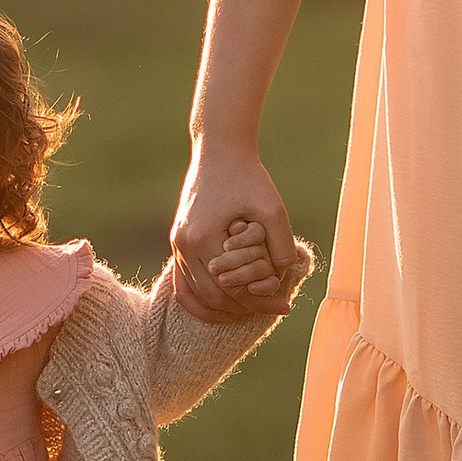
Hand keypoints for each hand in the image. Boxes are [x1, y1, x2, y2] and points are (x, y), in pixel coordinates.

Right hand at [169, 143, 302, 320]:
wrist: (220, 151)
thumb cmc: (248, 177)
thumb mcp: (273, 209)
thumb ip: (281, 246)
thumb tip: (282, 278)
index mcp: (203, 239)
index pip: (231, 289)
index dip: (260, 302)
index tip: (285, 305)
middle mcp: (183, 245)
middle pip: (212, 297)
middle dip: (243, 308)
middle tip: (272, 309)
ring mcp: (177, 243)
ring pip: (195, 294)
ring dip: (223, 306)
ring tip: (252, 309)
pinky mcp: (178, 239)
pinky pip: (184, 281)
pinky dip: (202, 297)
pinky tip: (225, 302)